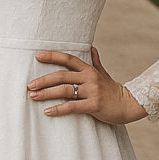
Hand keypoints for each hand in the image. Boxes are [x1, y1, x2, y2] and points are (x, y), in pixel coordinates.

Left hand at [27, 45, 147, 124]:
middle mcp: (90, 78)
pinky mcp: (94, 106)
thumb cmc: (113, 90)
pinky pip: (72, 107)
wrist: (129, 104)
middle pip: (62, 76)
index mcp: (89, 69)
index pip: (68, 59)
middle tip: (29, 85)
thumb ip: (95, 62)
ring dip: (46, 93)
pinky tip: (48, 112)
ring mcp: (92, 91)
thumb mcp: (104, 74)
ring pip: (65, 90)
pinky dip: (59, 109)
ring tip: (33, 96)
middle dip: (43, 80)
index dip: (52, 56)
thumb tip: (92, 48)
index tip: (37, 56)